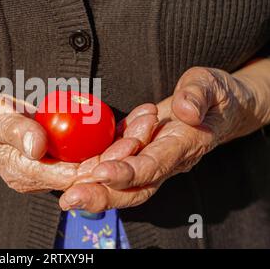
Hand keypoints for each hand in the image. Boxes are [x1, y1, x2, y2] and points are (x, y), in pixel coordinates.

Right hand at [0, 74, 158, 194]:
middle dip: (120, 153)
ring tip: (143, 123)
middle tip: (147, 129)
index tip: (130, 144)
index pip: (75, 174)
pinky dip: (102, 139)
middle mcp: (40, 175)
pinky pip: (81, 150)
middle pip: (88, 170)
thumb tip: (38, 145)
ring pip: (88, 161)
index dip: (105, 162)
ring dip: (116, 145)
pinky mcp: (50, 153)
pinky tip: (122, 123)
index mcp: (27, 173)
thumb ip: (15, 131)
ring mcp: (46, 165)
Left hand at [59, 66, 262, 211]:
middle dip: (102, 195)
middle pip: (134, 188)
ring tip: (66, 192)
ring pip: (121, 183)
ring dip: (93, 189)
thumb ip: (197, 95)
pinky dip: (92, 172)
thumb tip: (186, 112)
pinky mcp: (139, 153)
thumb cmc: (214, 95)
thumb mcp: (210, 85)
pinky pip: (115, 166)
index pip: (155, 165)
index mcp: (184, 145)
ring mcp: (151, 160)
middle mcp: (165, 160)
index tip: (102, 172)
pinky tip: (70, 174)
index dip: (129, 172)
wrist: (217, 108)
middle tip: (71, 198)